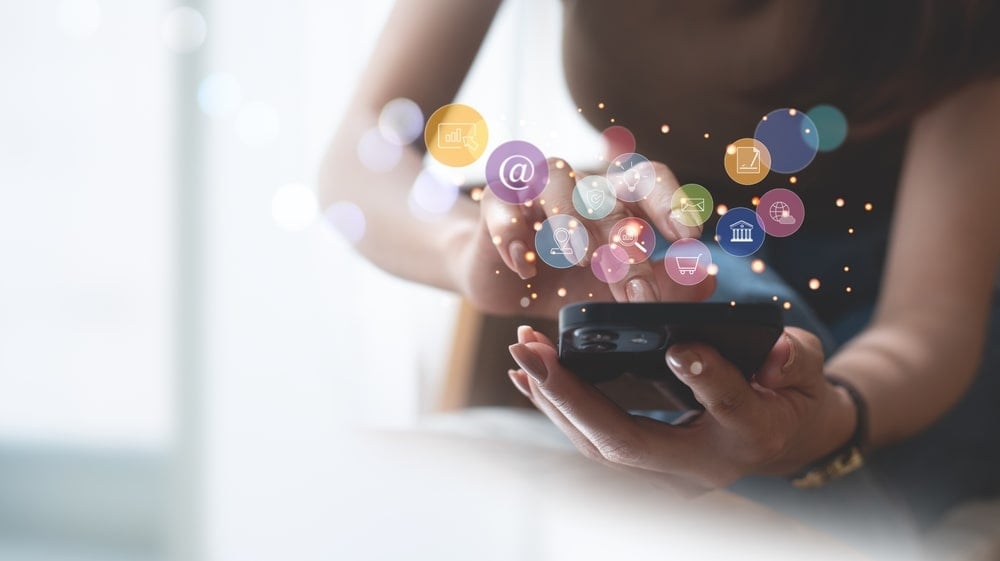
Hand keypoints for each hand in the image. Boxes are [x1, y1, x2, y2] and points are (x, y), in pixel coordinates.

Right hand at [453, 157, 714, 316]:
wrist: (503, 282)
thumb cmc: (565, 280)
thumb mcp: (612, 291)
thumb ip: (660, 287)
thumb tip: (706, 282)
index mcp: (615, 198)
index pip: (649, 182)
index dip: (671, 202)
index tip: (690, 236)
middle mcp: (580, 184)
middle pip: (607, 196)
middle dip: (625, 243)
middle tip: (638, 292)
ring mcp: (535, 189)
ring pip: (556, 181)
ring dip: (572, 219)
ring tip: (582, 257)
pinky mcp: (497, 204)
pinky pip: (504, 209)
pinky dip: (513, 233)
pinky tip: (524, 265)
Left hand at [506, 325, 856, 492]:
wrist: (787, 439)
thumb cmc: (794, 394)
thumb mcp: (806, 370)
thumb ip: (794, 359)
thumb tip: (772, 354)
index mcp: (752, 432)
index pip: (728, 406)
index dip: (705, 377)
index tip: (680, 345)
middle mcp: (704, 464)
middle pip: (628, 441)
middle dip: (572, 396)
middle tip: (533, 352)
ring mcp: (670, 473)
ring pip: (600, 446)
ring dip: (554, 400)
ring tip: (523, 356)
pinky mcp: (648, 465)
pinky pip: (595, 442)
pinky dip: (561, 409)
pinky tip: (532, 380)